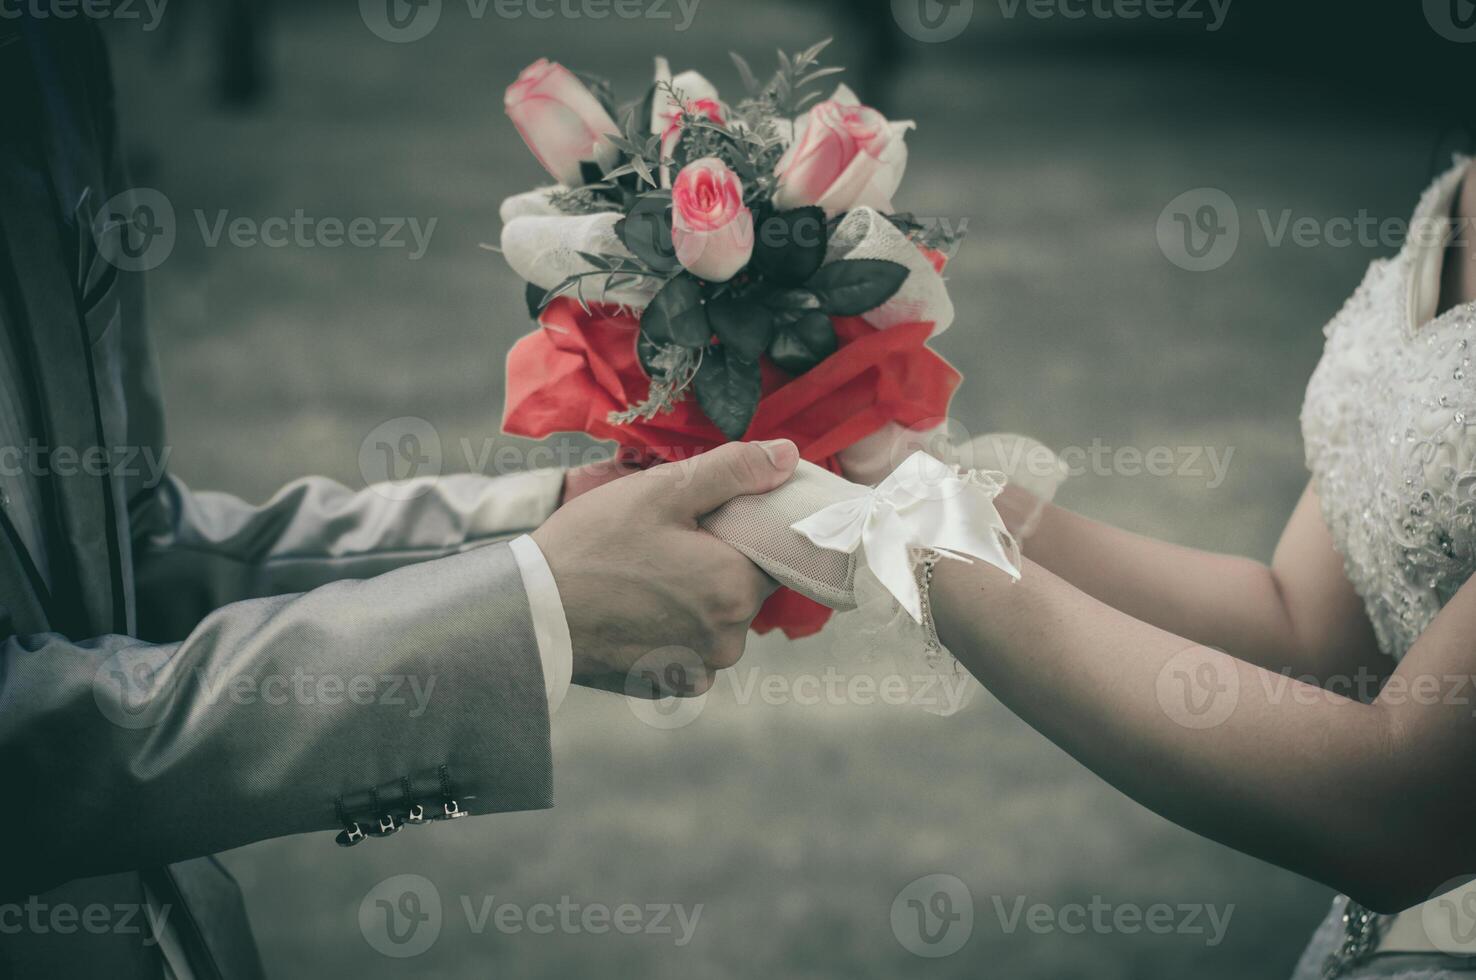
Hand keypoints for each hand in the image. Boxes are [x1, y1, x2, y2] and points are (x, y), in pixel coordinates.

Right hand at [532, 440, 799, 695]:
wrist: (528, 614)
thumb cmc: (591, 547)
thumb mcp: (661, 491)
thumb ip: (731, 471)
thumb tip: (788, 456)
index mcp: (736, 589)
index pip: (771, 551)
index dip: (741, 529)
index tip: (704, 519)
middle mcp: (728, 640)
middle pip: (743, 588)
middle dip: (716, 563)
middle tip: (665, 541)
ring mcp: (698, 670)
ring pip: (716, 620)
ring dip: (694, 599)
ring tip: (644, 574)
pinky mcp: (667, 687)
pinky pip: (688, 651)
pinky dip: (671, 631)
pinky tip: (636, 610)